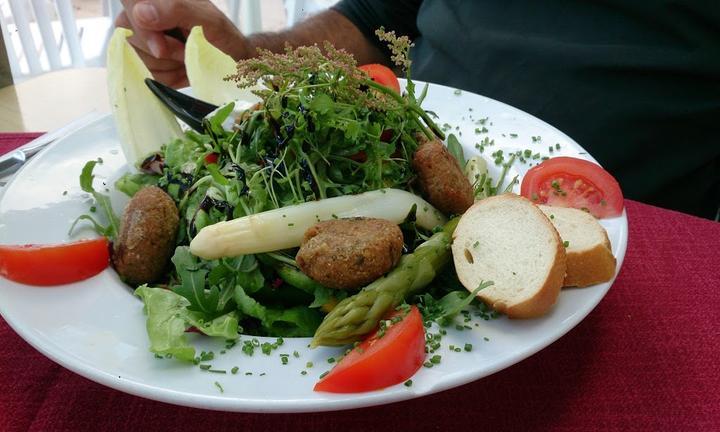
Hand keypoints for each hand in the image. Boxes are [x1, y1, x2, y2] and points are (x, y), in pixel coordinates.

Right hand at [116, 0, 250, 87]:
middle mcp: (143, 15)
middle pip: (129, 35)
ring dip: (168, 66)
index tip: (161, 49)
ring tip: (187, 58)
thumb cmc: (222, 37)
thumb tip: (142, 13)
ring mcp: (141, 40)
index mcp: (159, 0)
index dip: (142, 29)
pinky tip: (183, 69)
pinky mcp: (145, 63)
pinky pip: (146, 76)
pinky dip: (169, 77)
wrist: (233, 61)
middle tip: (187, 50)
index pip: (130, 3)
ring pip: (136, 59)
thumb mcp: (210, 20)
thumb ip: (177, 10)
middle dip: (163, 51)